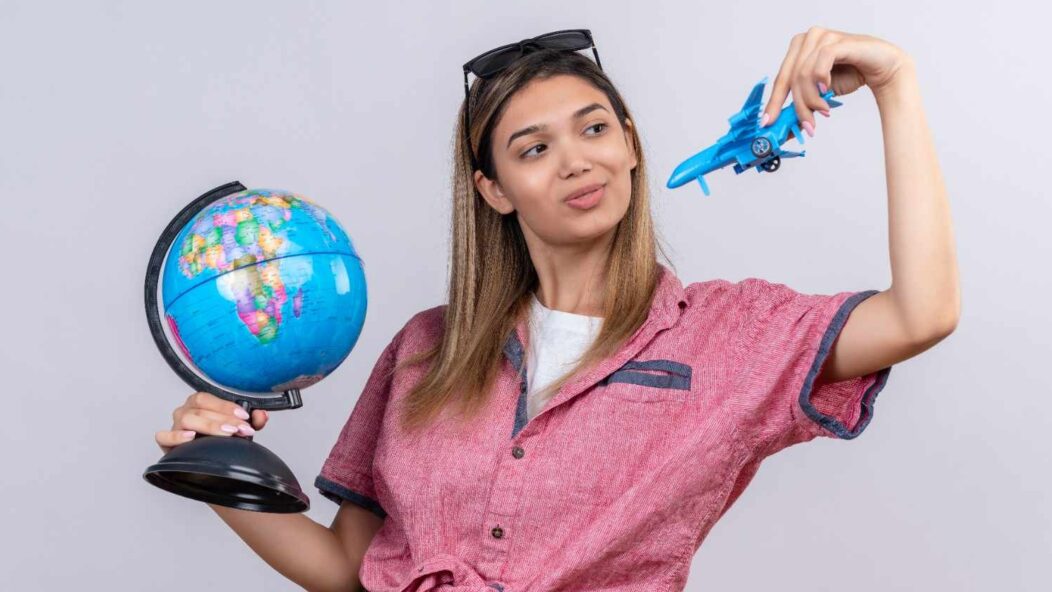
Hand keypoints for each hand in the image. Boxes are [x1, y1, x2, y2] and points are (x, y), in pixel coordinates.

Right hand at [155, 391, 268, 453]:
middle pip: (200, 410)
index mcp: (199, 403)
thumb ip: (253, 420)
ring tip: (225, 434)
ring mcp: (175, 426)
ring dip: (209, 426)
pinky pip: (164, 437)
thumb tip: (262, 415)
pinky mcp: (167, 443)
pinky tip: (191, 437)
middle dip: (224, 420)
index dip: (226, 407)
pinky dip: (176, 436)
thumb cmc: (219, 437)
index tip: (244, 417)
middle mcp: (185, 411)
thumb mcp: (238, 428)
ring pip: (186, 420)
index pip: (208, 399)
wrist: (206, 461)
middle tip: (241, 430)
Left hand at [759, 26, 912, 136]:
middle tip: (807, 126)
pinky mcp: (836, 41)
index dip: (774, 102)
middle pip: (792, 79)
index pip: (781, 79)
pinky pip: (820, 64)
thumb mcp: (820, 94)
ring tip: (824, 111)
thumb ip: (803, 104)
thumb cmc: (850, 75)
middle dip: (798, 107)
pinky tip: (827, 91)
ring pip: (804, 75)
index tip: (767, 122)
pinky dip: (821, 81)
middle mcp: (806, 39)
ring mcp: (821, 37)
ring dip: (812, 99)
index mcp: (797, 50)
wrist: (882, 67)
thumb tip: (784, 128)